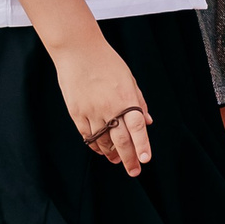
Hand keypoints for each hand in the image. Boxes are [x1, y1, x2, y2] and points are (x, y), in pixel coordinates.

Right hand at [52, 38, 153, 174]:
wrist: (79, 52)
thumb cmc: (108, 63)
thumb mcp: (130, 80)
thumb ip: (139, 102)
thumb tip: (148, 122)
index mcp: (126, 99)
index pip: (137, 128)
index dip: (142, 145)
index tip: (146, 160)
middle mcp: (109, 108)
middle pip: (121, 140)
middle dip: (129, 158)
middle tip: (134, 171)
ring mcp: (91, 111)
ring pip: (103, 140)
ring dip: (111, 153)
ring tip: (118, 161)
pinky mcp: (76, 112)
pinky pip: (87, 135)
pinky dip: (95, 144)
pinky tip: (101, 150)